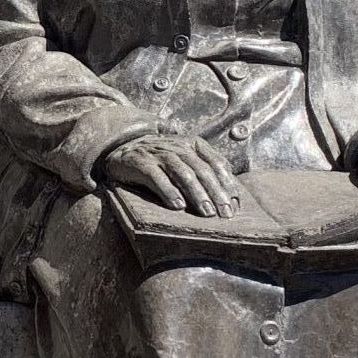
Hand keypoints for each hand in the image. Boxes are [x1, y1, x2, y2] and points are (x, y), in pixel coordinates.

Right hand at [100, 136, 240, 216]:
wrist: (122, 149)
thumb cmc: (160, 160)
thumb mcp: (184, 158)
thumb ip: (205, 169)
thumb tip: (230, 194)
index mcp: (193, 144)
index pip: (215, 162)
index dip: (227, 183)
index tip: (234, 203)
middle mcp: (178, 146)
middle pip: (202, 170)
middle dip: (215, 193)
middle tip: (225, 213)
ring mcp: (159, 153)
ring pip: (183, 174)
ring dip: (197, 195)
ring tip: (206, 213)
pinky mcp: (141, 163)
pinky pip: (157, 178)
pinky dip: (168, 192)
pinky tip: (178, 206)